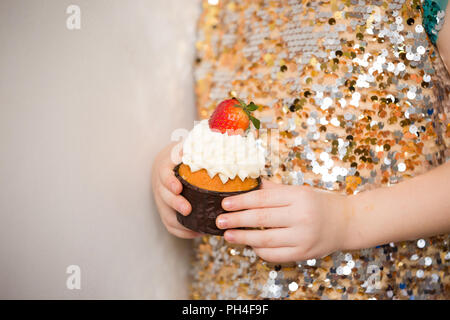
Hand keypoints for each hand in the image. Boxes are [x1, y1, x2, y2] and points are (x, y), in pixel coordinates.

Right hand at [151, 142, 201, 238]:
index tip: (178, 187)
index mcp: (165, 167)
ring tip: (196, 229)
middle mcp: (160, 185)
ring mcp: (161, 199)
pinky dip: (181, 231)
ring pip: (165, 214)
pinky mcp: (165, 210)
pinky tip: (197, 233)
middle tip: (188, 209)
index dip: (170, 182)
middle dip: (175, 204)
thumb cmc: (182, 155)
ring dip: (179, 223)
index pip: (164, 175)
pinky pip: (169, 224)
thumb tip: (221, 137)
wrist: (166, 163)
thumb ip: (199, 144)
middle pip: (164, 196)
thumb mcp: (187, 145)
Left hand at [216, 180, 348, 262]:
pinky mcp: (304, 253)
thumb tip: (247, 184)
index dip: (241, 202)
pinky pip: (276, 255)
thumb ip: (274, 189)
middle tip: (219, 220)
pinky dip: (260, 251)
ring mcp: (303, 237)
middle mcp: (301, 216)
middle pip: (261, 218)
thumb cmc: (320, 203)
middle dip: (237, 220)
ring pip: (266, 239)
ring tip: (228, 235)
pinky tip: (250, 245)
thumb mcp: (299, 190)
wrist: (347, 222)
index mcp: (298, 196)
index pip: (262, 199)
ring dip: (243, 238)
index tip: (224, 204)